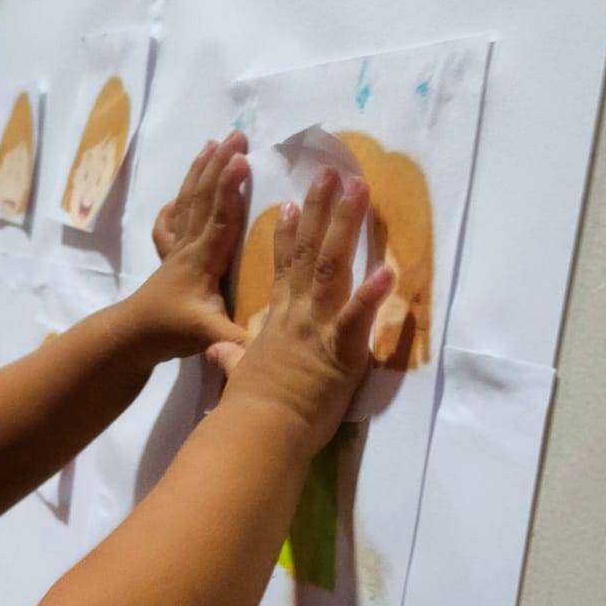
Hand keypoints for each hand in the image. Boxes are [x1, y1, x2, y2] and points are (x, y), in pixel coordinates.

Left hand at [125, 132, 250, 362]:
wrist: (130, 339)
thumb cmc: (171, 334)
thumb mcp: (208, 338)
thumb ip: (237, 341)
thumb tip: (269, 346)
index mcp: (203, 262)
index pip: (220, 217)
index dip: (230, 188)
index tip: (242, 159)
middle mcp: (189, 248)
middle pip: (205, 198)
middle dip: (220, 164)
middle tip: (237, 135)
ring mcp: (176, 249)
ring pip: (189, 201)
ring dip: (201, 170)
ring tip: (212, 143)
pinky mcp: (168, 256)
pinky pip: (172, 220)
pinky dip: (177, 202)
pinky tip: (180, 193)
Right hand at [207, 168, 393, 454]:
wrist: (256, 433)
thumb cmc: (249, 413)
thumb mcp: (238, 378)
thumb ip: (232, 358)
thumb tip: (218, 350)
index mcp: (278, 324)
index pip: (284, 271)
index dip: (289, 237)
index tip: (293, 206)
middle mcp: (297, 316)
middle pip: (311, 254)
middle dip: (322, 210)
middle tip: (332, 172)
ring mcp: (317, 329)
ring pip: (331, 268)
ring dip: (346, 227)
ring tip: (359, 190)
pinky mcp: (339, 351)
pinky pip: (357, 318)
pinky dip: (372, 295)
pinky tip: (387, 270)